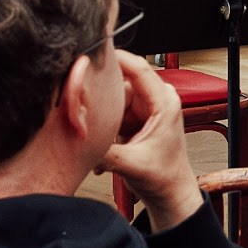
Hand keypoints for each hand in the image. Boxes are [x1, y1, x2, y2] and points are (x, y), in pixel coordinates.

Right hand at [100, 52, 203, 231]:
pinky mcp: (132, 118)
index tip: (90, 54)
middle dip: (98, 95)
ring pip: (110, 97)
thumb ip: (104, 152)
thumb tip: (78, 139)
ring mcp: (143, 108)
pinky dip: (101, 126)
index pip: (138, 68)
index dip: (114, 58)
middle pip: (118, 82)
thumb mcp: (132, 165)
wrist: (169, 193)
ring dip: (99, 115)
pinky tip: (101, 145)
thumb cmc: (163, 177)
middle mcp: (155, 100)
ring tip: (97, 137)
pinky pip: (109, 111)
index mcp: (164, 103)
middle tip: (82, 111)